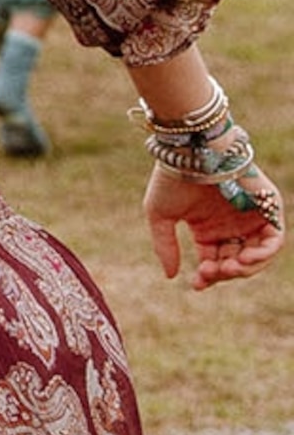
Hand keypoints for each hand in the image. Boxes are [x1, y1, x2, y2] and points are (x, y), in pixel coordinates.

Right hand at [145, 161, 284, 289]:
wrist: (188, 150)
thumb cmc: (171, 178)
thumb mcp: (160, 216)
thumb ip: (165, 245)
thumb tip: (171, 276)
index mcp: (208, 229)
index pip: (214, 262)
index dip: (207, 277)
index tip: (196, 284)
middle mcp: (231, 225)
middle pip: (236, 262)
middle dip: (225, 272)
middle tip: (211, 272)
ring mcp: (250, 216)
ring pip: (258, 255)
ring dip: (246, 267)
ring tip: (230, 267)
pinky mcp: (267, 205)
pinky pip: (274, 238)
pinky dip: (264, 253)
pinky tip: (245, 258)